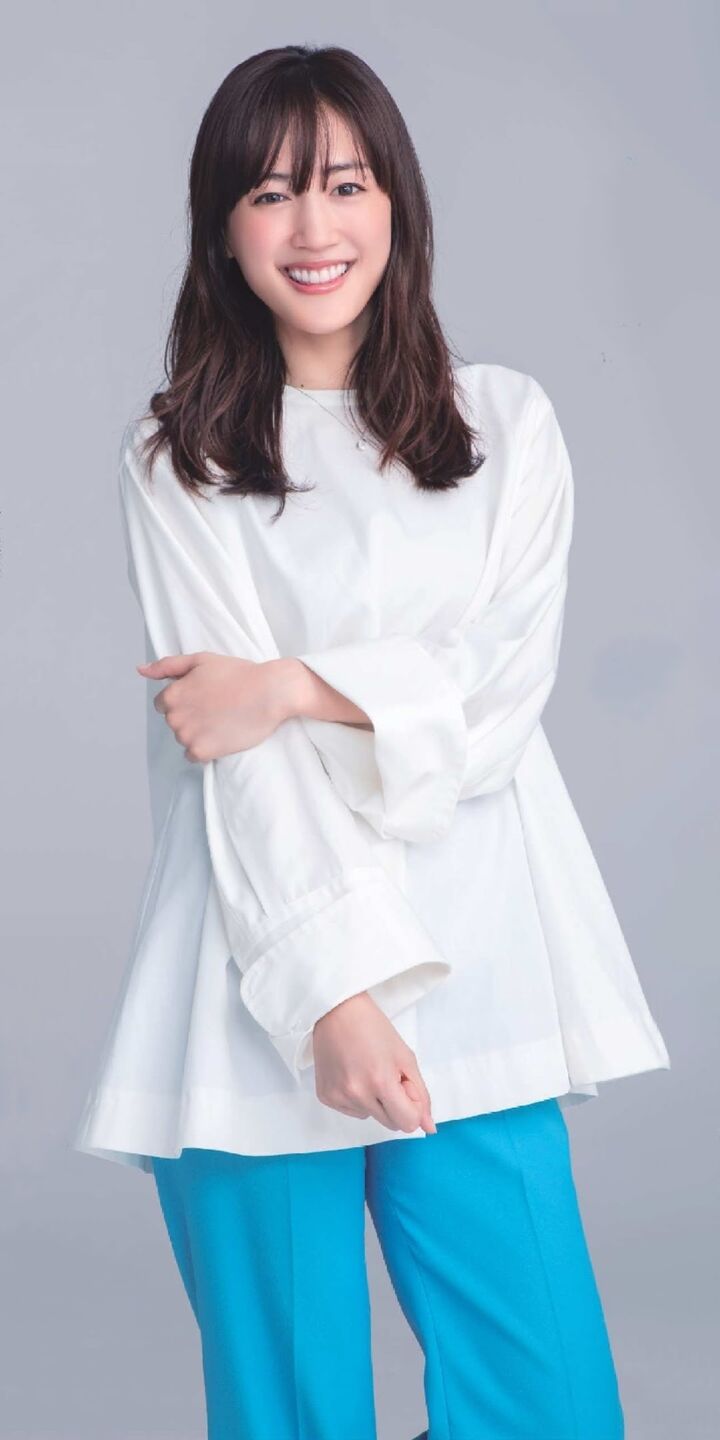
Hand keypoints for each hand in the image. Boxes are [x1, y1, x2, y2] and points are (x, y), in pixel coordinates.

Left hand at [136, 652, 296, 761]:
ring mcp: (187, 736)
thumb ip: (167, 665)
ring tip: (222, 719)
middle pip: (173, 722)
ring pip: (183, 739)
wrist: (270, 692)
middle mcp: (174, 717)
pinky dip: (205, 748)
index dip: (185, 700)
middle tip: (217, 707)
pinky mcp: (202, 752)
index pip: (163, 705)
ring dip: (198, 733)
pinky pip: (192, 756)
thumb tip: (140, 670)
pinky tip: (221, 735)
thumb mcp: (200, 660)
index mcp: (171, 695)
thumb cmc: (238, 673)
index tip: (205, 697)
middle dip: (190, 716)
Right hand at [312, 992, 436, 1134]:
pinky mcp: (325, 1097)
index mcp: (380, 1081)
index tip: (405, 1084)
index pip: (407, 1123)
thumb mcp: (405, 1057)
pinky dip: (357, 1098)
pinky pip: (352, 1111)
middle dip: (396, 1105)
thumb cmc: (374, 1028)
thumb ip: (420, 1094)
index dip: (412, 1106)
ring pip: (371, 1116)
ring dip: (375, 1101)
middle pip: (391, 1124)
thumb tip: (429, 1128)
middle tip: (387, 1074)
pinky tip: (352, 1074)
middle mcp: (357, 1094)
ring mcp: (338, 1097)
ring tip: (367, 1070)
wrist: (336, 1011)